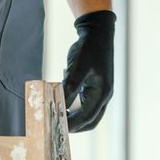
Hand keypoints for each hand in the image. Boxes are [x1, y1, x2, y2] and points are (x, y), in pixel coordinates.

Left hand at [60, 9, 115, 131]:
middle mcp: (103, 95)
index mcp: (102, 93)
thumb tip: (59, 106)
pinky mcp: (94, 87)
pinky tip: (62, 100)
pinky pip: (84, 103)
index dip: (71, 124)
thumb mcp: (77, 68)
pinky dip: (73, 106)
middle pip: (90, 121)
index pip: (87, 118)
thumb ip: (69, 88)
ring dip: (73, 117)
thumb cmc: (89, 49)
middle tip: (57, 125)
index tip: (56, 126)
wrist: (97, 32)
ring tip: (57, 114)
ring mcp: (100, 92)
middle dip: (74, 126)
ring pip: (87, 114)